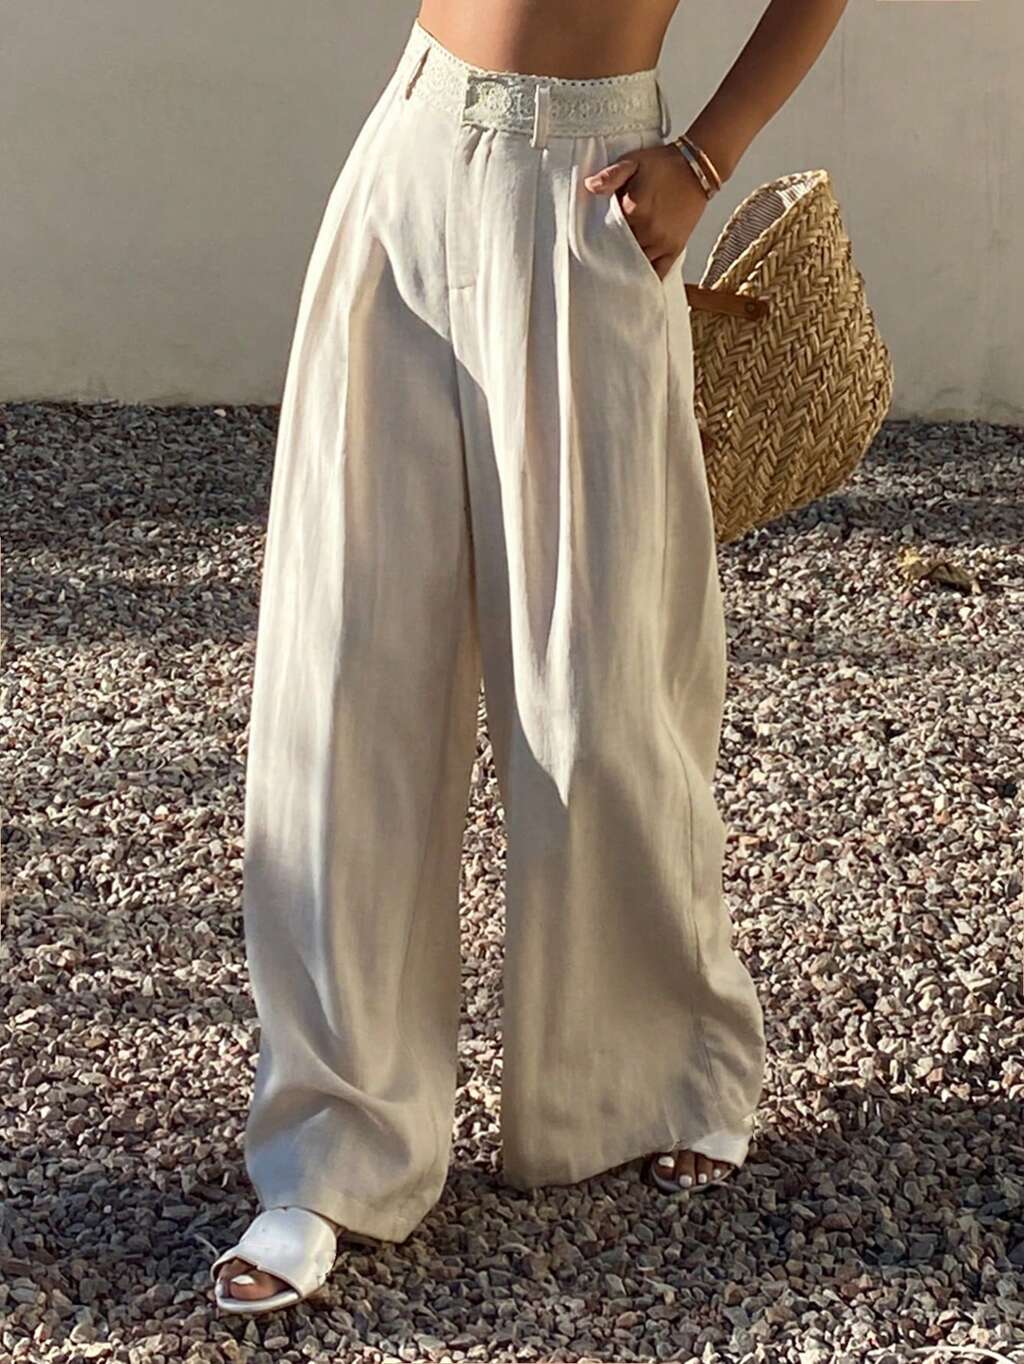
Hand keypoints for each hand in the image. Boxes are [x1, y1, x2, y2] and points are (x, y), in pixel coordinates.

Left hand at [583, 142, 707, 280]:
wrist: (698, 167)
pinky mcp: (675, 248)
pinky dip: (648, 277)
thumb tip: (590, 187)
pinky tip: (638, 282)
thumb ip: (611, 176)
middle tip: (599, 257)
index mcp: (634, 210)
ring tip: (616, 269)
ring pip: (637, 263)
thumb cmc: (665, 165)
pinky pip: (660, 270)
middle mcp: (648, 230)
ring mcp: (662, 242)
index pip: (607, 231)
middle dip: (611, 253)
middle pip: (621, 251)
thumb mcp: (634, 162)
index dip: (599, 234)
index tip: (591, 237)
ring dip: (627, 266)